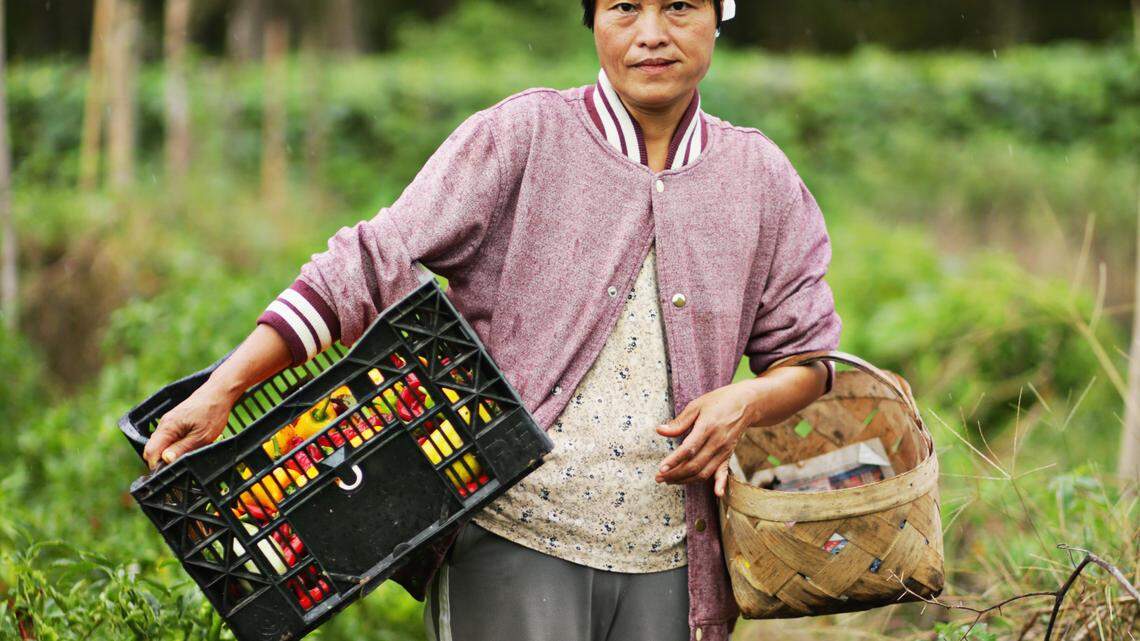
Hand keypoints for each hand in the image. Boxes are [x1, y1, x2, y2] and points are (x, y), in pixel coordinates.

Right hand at [142, 379, 237, 469]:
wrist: (219, 392)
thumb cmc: (213, 412)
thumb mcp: (201, 436)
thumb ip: (182, 449)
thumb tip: (165, 460)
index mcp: (167, 427)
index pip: (150, 452)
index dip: (158, 466)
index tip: (172, 471)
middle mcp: (164, 424)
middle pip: (154, 449)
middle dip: (165, 460)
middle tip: (184, 461)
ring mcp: (169, 422)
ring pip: (163, 444)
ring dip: (173, 451)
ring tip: (192, 449)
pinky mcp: (176, 421)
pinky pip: (170, 437)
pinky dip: (178, 443)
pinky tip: (193, 442)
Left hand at [654, 381, 760, 497]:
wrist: (746, 403)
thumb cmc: (718, 401)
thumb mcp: (697, 405)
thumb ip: (679, 422)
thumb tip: (660, 431)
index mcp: (707, 427)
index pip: (689, 449)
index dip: (674, 461)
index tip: (661, 469)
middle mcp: (717, 442)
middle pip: (695, 465)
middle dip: (675, 475)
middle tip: (659, 478)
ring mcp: (724, 451)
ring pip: (705, 472)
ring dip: (686, 480)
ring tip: (669, 482)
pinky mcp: (728, 455)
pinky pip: (724, 472)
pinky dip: (720, 484)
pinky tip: (716, 494)